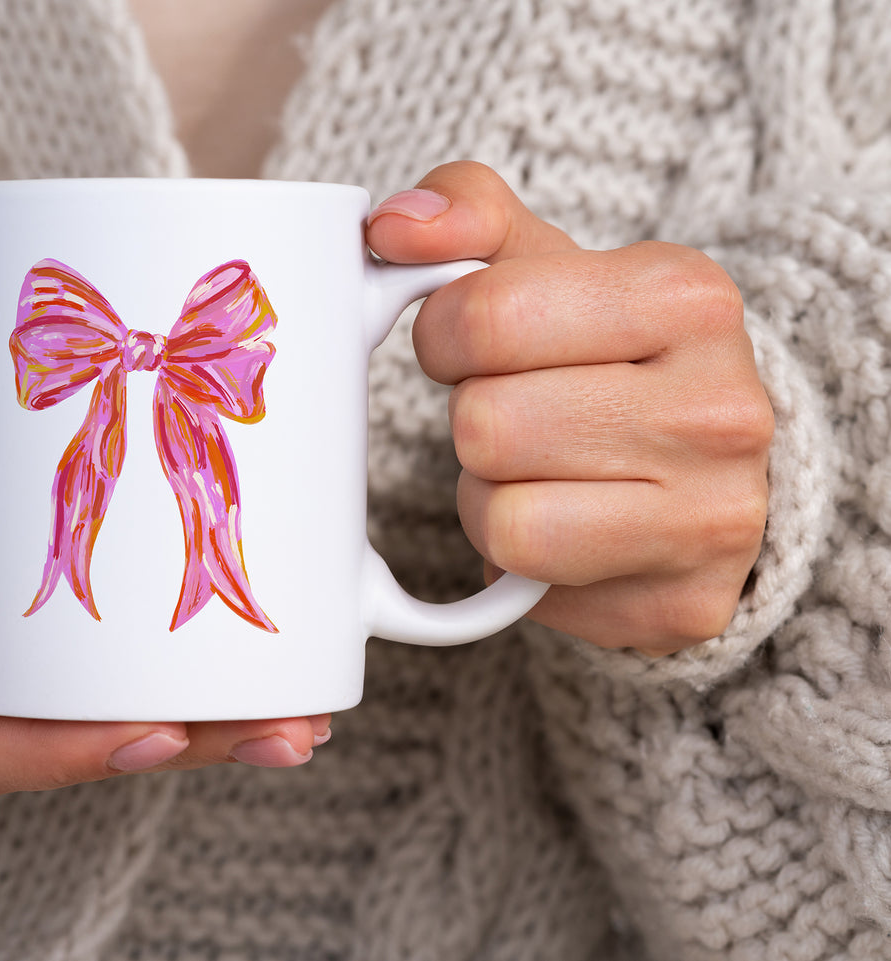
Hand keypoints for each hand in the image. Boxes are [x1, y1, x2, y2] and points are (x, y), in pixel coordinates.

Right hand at [0, 391, 328, 798]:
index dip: (65, 755)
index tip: (159, 734)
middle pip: (40, 759)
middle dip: (164, 751)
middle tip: (279, 733)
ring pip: (71, 740)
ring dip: (186, 736)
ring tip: (291, 722)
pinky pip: (76, 705)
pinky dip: (160, 700)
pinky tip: (242, 695)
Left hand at [366, 162, 772, 655]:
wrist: (697, 469)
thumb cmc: (598, 353)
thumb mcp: (543, 262)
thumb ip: (465, 213)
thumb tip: (393, 226)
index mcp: (686, 297)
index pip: (484, 316)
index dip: (444, 335)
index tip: (473, 344)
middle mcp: (720, 408)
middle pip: (486, 424)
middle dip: (473, 420)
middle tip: (518, 414)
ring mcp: (712, 516)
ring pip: (500, 513)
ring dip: (487, 494)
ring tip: (538, 471)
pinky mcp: (680, 604)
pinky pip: (524, 580)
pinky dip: (514, 557)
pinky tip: (559, 528)